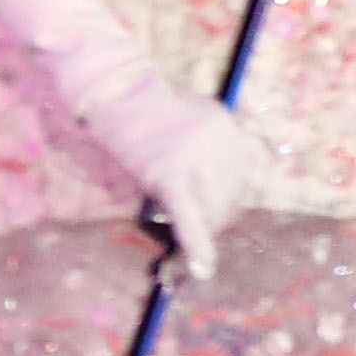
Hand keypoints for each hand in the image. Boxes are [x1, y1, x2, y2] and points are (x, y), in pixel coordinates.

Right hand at [75, 75, 268, 288]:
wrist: (112, 85)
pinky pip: (188, 217)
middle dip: (216, 215)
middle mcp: (220, 140)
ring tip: (187, 231)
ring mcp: (195, 157)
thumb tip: (220, 186)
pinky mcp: (168, 173)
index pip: (243, 176)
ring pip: (214, 210)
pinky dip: (197, 245)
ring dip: (204, 227)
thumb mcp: (193, 113)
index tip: (214, 205)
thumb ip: (213, 143)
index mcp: (227, 125)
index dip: (229, 197)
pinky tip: (202, 269)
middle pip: (232, 196)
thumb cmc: (144, 101)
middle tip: (193, 221)